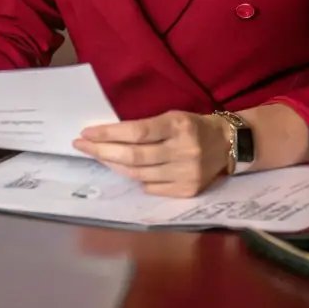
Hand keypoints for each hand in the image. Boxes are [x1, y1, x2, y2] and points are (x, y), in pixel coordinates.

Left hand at [74, 111, 230, 197]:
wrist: (227, 144)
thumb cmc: (192, 126)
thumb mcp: (172, 117)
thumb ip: (146, 128)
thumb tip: (107, 138)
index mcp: (178, 125)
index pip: (137, 132)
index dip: (108, 133)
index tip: (86, 132)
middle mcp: (183, 150)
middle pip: (134, 156)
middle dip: (102, 151)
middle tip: (81, 145)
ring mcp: (187, 173)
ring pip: (139, 174)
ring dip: (113, 165)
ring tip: (97, 156)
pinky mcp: (189, 190)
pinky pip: (151, 188)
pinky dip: (135, 179)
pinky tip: (124, 170)